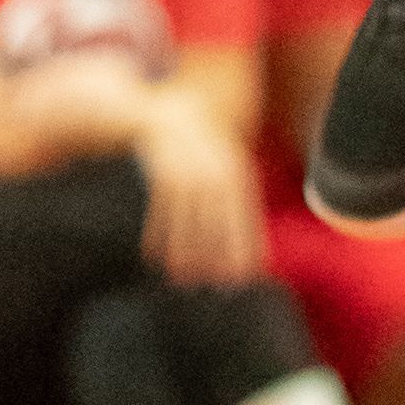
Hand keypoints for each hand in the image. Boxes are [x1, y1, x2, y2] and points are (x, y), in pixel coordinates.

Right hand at [131, 91, 264, 287]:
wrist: (174, 117)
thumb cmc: (206, 152)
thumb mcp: (227, 168)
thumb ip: (236, 201)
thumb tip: (250, 242)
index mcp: (235, 174)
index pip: (244, 217)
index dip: (244, 248)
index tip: (245, 277)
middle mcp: (215, 175)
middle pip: (217, 225)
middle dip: (216, 257)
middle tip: (216, 287)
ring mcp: (189, 175)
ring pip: (188, 223)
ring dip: (185, 254)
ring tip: (183, 280)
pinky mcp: (164, 175)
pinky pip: (161, 212)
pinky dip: (158, 237)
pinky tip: (154, 257)